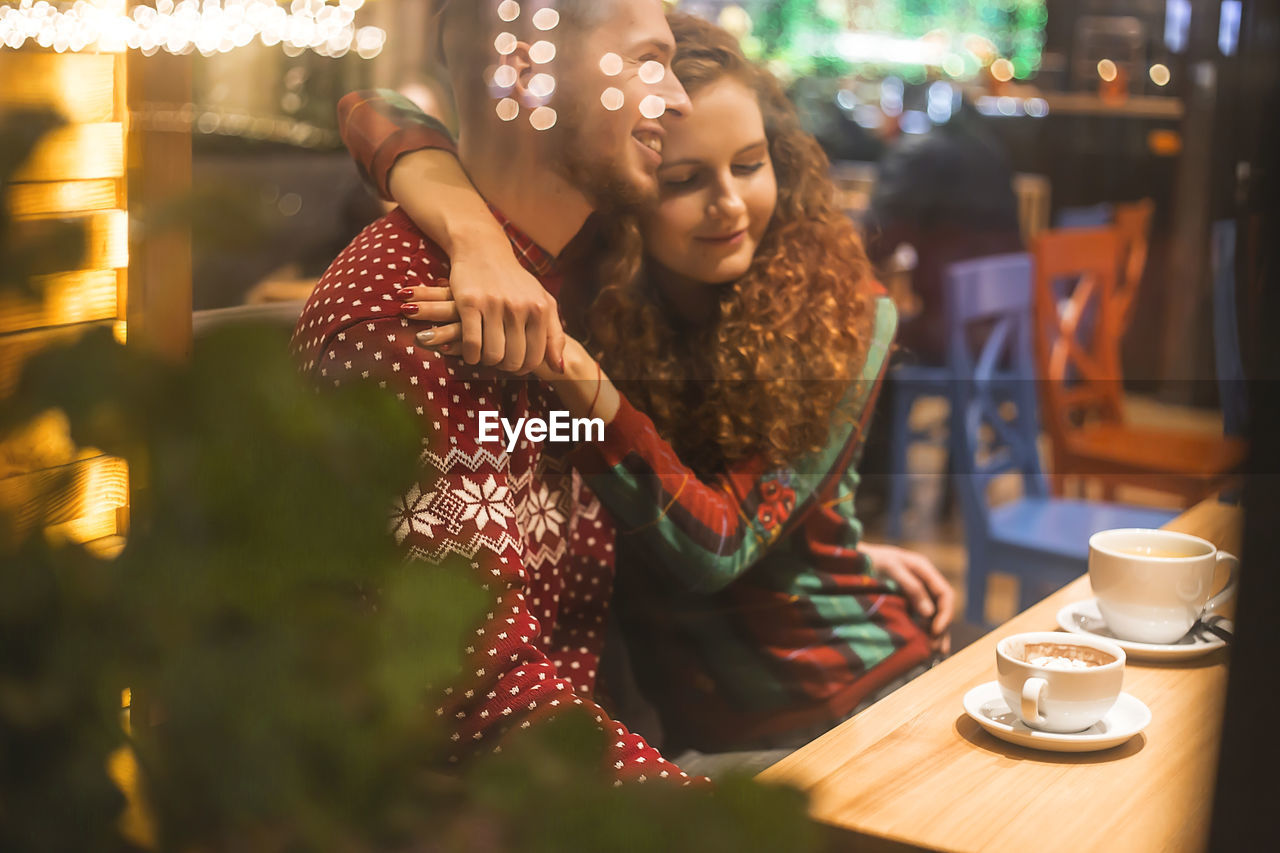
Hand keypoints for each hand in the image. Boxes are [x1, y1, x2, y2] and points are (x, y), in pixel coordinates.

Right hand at [387, 148, 566, 374]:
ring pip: (493, 356)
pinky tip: (471, 351)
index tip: (515, 362)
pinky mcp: (470, 303)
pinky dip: (471, 356)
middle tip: (499, 358)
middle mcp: (519, 306)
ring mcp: (494, 305)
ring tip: (485, 353)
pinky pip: (472, 345)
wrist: (482, 249)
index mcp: (540, 308)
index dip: (524, 367)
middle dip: (505, 365)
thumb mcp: (542, 301)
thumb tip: (559, 369)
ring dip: (487, 361)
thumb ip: (554, 335)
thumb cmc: (515, 281)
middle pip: (514, 360)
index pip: (535, 357)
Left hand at [860, 542, 953, 654]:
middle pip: (940, 608)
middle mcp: (923, 581)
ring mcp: (915, 592)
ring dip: (934, 634)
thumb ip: (912, 587)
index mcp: (924, 569)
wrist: (852, 559)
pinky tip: (923, 647)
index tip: (936, 631)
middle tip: (935, 649)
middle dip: (940, 628)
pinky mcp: (905, 602)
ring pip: (932, 616)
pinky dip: (922, 632)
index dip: (945, 614)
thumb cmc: (871, 559)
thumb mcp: (891, 568)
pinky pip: (919, 618)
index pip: (945, 593)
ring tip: (935, 654)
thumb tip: (929, 613)